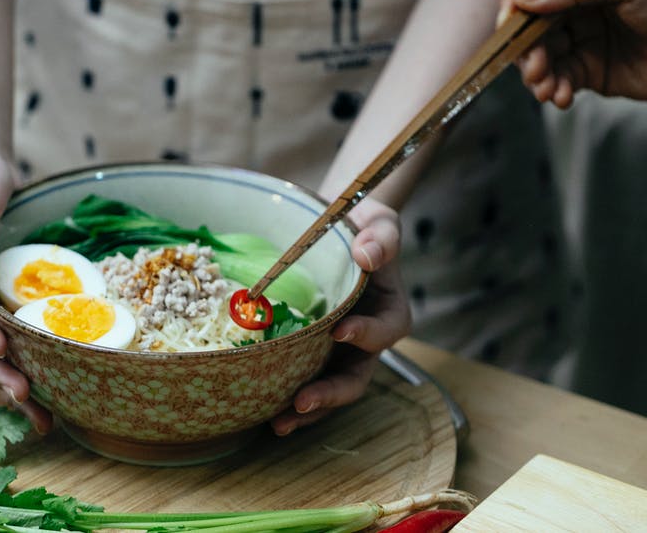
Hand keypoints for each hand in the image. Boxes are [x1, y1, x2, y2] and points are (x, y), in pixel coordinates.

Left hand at [271, 198, 410, 435]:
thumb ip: (380, 238)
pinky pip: (298, 377)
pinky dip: (281, 395)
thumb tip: (367, 255)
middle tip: (302, 402)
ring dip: (305, 411)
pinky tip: (257, 408)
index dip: (367, 336)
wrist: (334, 227)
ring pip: (326, 388)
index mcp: (388, 310)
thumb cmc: (362, 225)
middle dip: (330, 394)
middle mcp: (364, 339)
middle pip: (355, 376)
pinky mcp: (308, 351)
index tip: (340, 330)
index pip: (386, 330)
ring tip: (277, 423)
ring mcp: (335, 351)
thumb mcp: (379, 223)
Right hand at [500, 0, 646, 107]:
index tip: (513, 20)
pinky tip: (562, 97)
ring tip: (548, 87)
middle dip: (523, 44)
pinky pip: (556, 78)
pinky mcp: (588, 69)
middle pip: (525, 16)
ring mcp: (580, 35)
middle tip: (535, 66)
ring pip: (536, 51)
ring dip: (535, 72)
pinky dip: (552, 89)